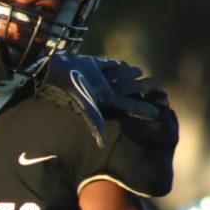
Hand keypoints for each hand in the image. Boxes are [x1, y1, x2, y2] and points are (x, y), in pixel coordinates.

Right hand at [39, 55, 162, 146]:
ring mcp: (97, 77)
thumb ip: (95, 123)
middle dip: (142, 87)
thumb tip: (103, 145)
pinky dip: (114, 65)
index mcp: (106, 100)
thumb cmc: (70, 91)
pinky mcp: (89, 65)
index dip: (142, 109)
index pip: (128, 106)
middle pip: (128, 89)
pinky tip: (122, 63)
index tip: (157, 113)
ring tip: (140, 71)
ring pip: (118, 76)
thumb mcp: (86, 107)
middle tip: (157, 83)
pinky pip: (105, 65)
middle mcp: (103, 90)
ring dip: (129, 74)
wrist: (52, 74)